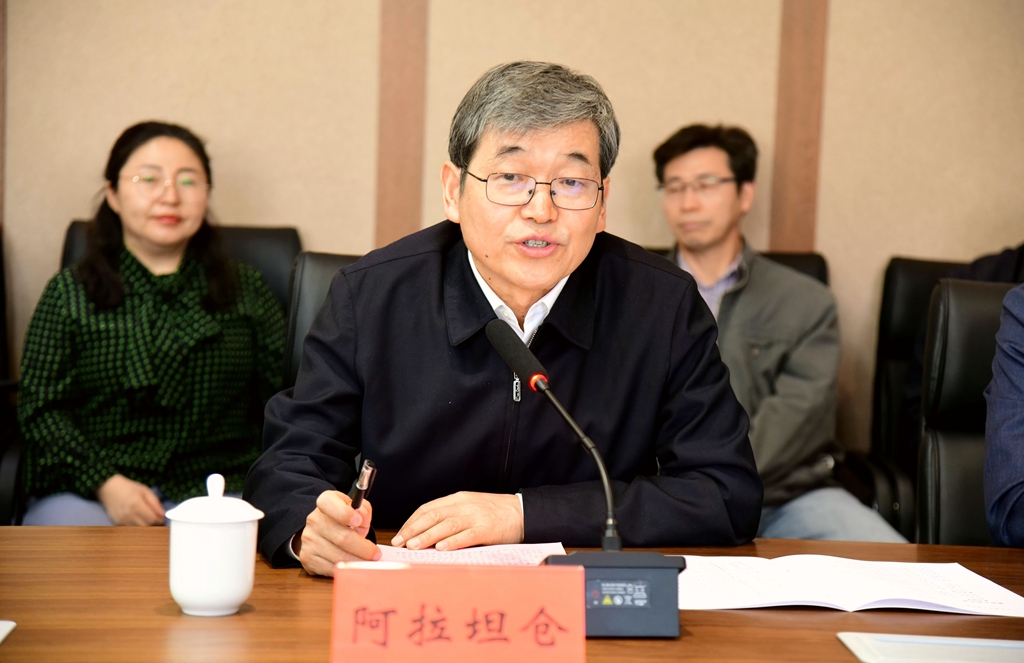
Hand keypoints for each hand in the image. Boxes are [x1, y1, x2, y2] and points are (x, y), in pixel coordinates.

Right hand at [96, 474, 164, 525]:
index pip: (152, 519)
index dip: (160, 520)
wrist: (109, 488)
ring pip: (139, 530)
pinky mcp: (118, 523)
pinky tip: (138, 520)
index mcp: (137, 505)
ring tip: (148, 519)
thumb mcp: (145, 491)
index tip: (162, 518)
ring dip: (146, 527)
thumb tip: (163, 514)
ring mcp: (122, 520)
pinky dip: (137, 526)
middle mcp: (129, 514)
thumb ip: (155, 503)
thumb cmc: (129, 488)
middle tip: (156, 519)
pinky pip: (131, 529)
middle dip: (154, 525)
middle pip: (146, 527)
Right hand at [296, 490, 380, 576]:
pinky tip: (354, 567)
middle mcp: (314, 520)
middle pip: (342, 537)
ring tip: (368, 562)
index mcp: (326, 502)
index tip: (359, 521)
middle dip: (363, 548)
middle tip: (376, 554)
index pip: (329, 504)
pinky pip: (331, 568)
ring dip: (357, 562)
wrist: (321, 532)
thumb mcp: (355, 509)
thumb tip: (362, 520)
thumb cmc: (342, 520)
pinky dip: (346, 570)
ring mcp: (309, 540)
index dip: (345, 513)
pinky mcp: (308, 558)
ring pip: (338, 557)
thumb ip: (363, 511)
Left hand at [391, 492, 522, 551]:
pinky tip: (441, 548)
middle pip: (433, 515)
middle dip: (413, 529)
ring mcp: (476, 516)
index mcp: (458, 499)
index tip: (400, 534)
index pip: (428, 508)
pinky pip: (467, 535)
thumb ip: (451, 517)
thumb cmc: (495, 513)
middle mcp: (464, 505)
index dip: (412, 522)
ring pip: (446, 525)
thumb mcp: (470, 508)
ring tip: (413, 546)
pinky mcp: (487, 529)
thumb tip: (427, 534)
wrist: (523, 512)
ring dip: (427, 536)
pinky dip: (452, 542)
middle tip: (400, 542)